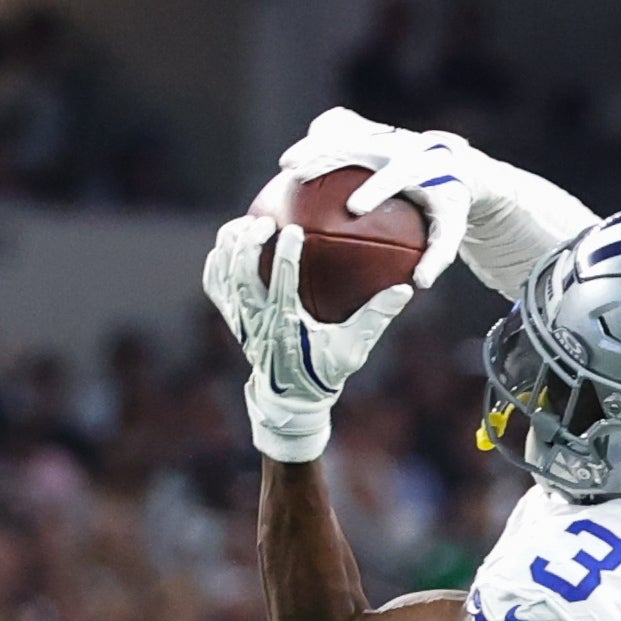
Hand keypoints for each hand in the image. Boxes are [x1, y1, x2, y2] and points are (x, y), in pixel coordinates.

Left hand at [201, 220, 415, 464]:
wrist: (289, 399)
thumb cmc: (324, 371)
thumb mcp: (353, 348)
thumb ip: (376, 318)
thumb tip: (404, 289)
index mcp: (285, 326)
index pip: (281, 284)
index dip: (284, 254)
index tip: (294, 229)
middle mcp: (256, 321)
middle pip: (242, 276)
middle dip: (248, 244)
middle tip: (264, 220)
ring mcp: (240, 320)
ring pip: (225, 277)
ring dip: (231, 248)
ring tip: (244, 222)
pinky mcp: (232, 318)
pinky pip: (215, 286)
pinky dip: (217, 263)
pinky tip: (228, 242)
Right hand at [269, 110, 478, 291]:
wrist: (455, 163)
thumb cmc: (448, 205)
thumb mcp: (450, 230)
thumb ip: (438, 255)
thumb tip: (419, 283)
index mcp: (420, 166)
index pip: (396, 174)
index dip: (376, 188)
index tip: (354, 208)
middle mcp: (400, 143)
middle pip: (359, 143)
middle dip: (327, 155)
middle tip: (298, 174)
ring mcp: (383, 131)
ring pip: (343, 131)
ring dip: (312, 145)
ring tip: (285, 165)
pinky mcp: (371, 126)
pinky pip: (339, 125)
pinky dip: (318, 136)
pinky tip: (295, 158)